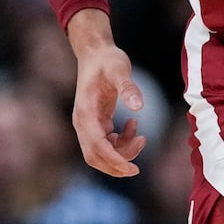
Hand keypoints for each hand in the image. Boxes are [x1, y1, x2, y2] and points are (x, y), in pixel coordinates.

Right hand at [72, 40, 147, 176]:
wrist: (96, 53)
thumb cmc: (107, 60)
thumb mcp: (119, 70)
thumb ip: (128, 88)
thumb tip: (139, 107)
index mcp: (85, 113)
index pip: (97, 146)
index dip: (114, 160)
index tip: (132, 169)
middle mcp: (83, 122)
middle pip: (95, 157)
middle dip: (116, 165)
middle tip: (137, 168)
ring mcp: (88, 124)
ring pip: (101, 153)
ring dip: (122, 152)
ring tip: (140, 136)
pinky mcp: (96, 123)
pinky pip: (107, 143)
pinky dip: (121, 143)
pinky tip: (133, 127)